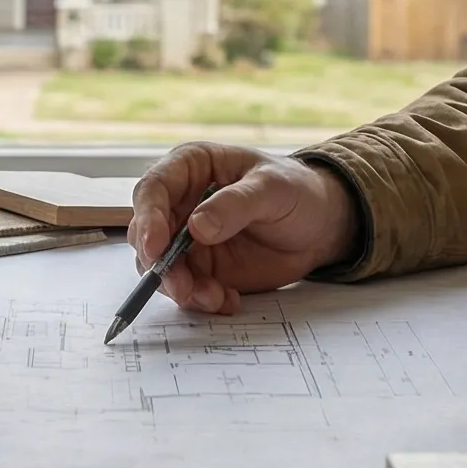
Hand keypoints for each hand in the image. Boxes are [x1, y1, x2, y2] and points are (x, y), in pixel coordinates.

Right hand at [129, 144, 359, 315]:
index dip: (148, 218)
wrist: (319, 227)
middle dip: (160, 264)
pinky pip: (186, 288)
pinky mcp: (202, 267)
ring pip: (161, 267)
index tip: (155, 247)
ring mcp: (188, 238)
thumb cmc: (296, 192)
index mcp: (191, 168)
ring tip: (215, 297)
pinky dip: (202, 300)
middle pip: (147, 234)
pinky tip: (229, 300)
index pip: (153, 189)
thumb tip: (197, 226)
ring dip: (181, 288)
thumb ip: (235, 204)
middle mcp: (181, 203)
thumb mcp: (273, 189)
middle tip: (183, 287)